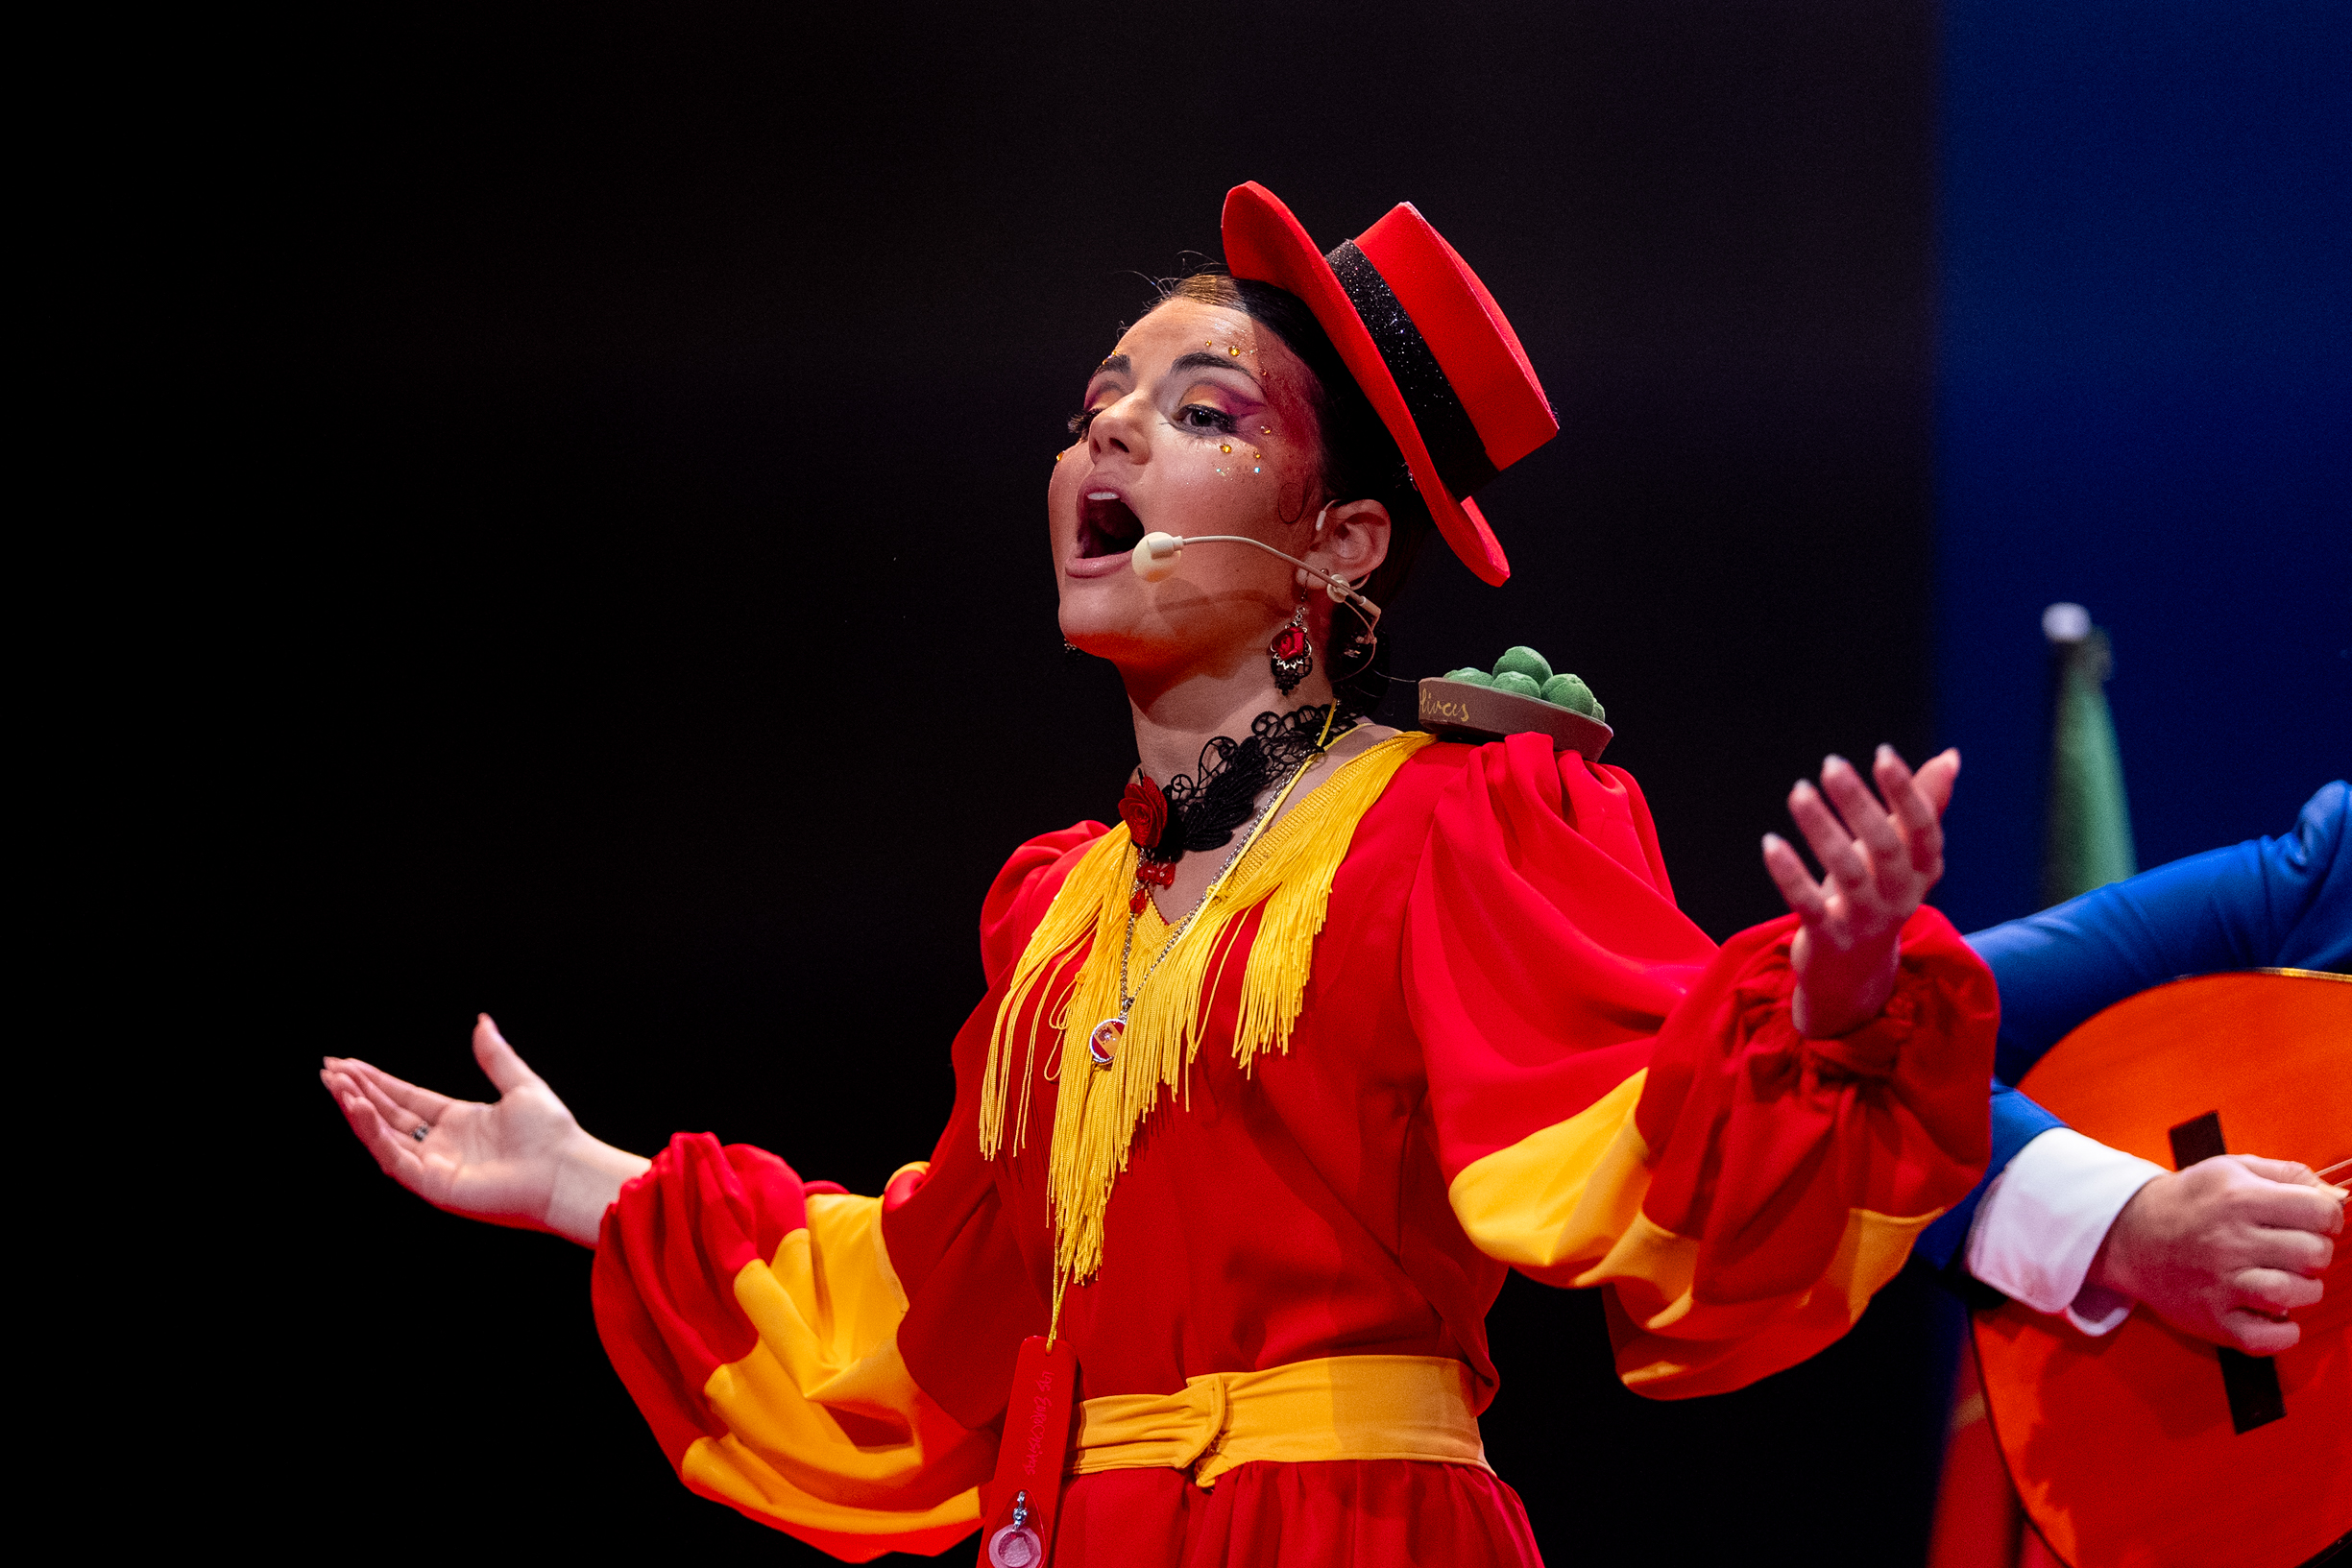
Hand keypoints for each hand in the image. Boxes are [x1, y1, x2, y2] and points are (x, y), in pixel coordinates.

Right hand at [321, 1014, 648, 1246]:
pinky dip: (373, 1133)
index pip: (407, 1098)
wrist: (565, 1172)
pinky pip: (394, 1157)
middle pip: (388, 1115)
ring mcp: (434, 1165)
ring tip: (336, 1085)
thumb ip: (495, 1056)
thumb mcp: (520, 1084)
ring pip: (384, 1136)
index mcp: (460, 1121)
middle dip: (357, 1092)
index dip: (377, 1081)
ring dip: (358, 1110)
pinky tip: (359, 1107)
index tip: (348, 1064)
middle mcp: (442, 1144)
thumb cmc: (552, 1135)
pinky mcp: (432, 1184)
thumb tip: (482, 1022)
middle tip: (329, 1070)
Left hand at [1761, 746, 1956, 1037]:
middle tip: (1831, 764)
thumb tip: (1951, 757)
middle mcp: (1900, 897)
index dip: (1907, 792)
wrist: (1855, 975)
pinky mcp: (1828, 939)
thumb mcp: (1900, 856)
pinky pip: (1808, 904)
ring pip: (1846, 873)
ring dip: (1821, 829)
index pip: (1923, 829)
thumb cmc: (1877, 897)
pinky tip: (1770, 842)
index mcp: (1922, 872)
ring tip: (1798, 790)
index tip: (1883, 754)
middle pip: (1885, 847)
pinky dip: (1789, 873)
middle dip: (1859, 803)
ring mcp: (1865, 921)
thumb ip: (1925, 808)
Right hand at [2085, 1154, 2343, 1353]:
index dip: (2327, 1218)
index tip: (2314, 1223)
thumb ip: (2287, 1175)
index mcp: (2238, 1199)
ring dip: (2304, 1291)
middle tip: (2296, 1252)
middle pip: (2313, 1253)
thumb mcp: (2230, 1169)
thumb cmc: (2188, 1202)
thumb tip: (2338, 1197)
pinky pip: (2266, 1338)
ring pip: (2294, 1294)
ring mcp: (2220, 1282)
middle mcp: (2229, 1241)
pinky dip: (2284, 1333)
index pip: (2320, 1212)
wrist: (2129, 1234)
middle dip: (2315, 1253)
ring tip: (2289, 1282)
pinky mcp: (2212, 1318)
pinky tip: (2278, 1316)